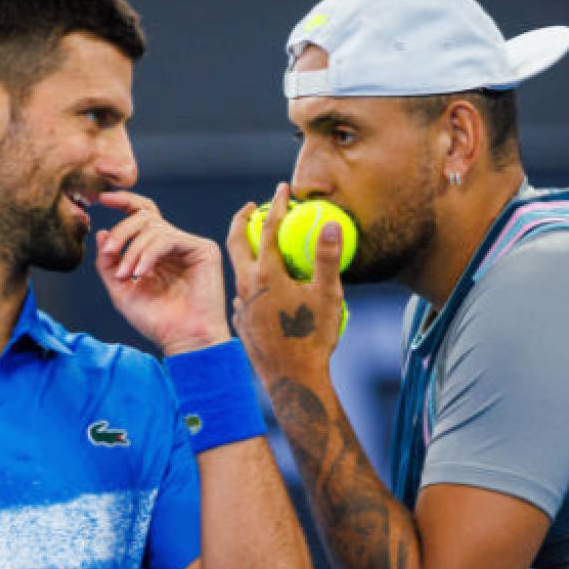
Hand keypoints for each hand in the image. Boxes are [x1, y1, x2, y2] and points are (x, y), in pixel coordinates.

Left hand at [95, 191, 230, 356]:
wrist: (183, 340)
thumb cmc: (157, 321)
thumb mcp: (121, 290)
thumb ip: (108, 263)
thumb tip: (101, 232)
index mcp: (156, 251)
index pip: (141, 215)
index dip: (123, 201)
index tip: (100, 198)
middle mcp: (174, 244)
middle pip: (144, 216)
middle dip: (122, 232)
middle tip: (109, 253)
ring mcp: (190, 245)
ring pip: (154, 227)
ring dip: (133, 250)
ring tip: (126, 275)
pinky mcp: (204, 250)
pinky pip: (168, 238)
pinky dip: (149, 253)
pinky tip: (141, 273)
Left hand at [225, 183, 344, 381]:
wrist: (292, 380)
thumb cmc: (313, 337)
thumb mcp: (327, 295)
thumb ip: (328, 258)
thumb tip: (331, 224)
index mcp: (267, 275)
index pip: (270, 228)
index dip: (278, 204)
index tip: (282, 189)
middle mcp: (248, 286)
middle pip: (237, 242)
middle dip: (243, 219)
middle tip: (251, 206)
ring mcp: (242, 305)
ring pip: (239, 269)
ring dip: (246, 252)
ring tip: (260, 245)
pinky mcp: (242, 322)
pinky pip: (244, 293)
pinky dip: (251, 280)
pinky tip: (263, 287)